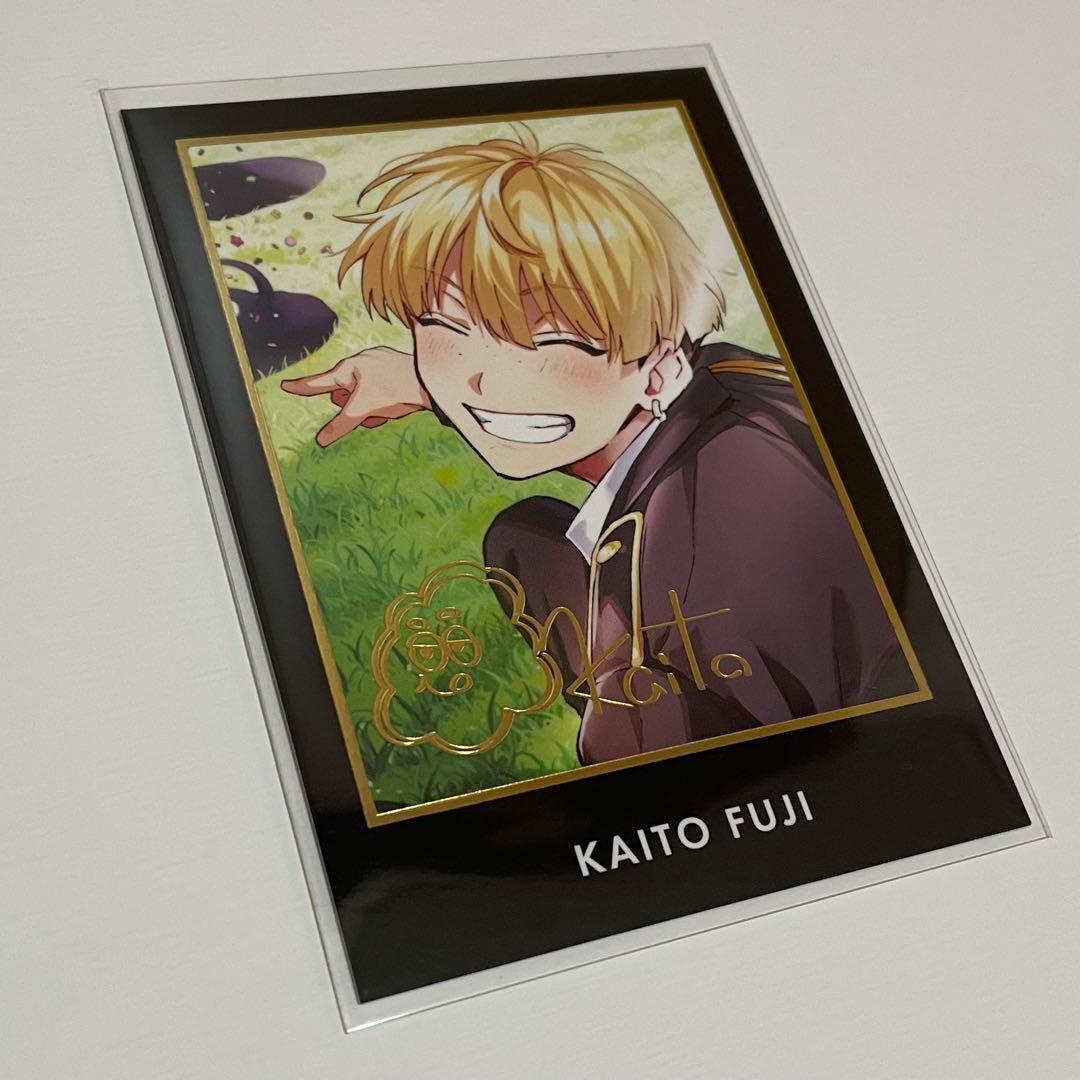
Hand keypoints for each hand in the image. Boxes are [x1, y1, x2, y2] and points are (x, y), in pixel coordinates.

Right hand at [280, 347, 429, 446]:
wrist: (432, 380)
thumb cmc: (395, 390)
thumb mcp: (363, 411)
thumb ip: (341, 425)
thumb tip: (321, 440)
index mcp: (348, 369)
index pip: (318, 382)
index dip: (301, 387)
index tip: (286, 385)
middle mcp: (360, 363)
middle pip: (344, 393)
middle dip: (353, 406)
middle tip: (370, 409)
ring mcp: (378, 364)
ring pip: (363, 394)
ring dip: (370, 407)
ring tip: (387, 408)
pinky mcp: (394, 368)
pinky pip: (379, 390)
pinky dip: (383, 403)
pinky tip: (396, 406)